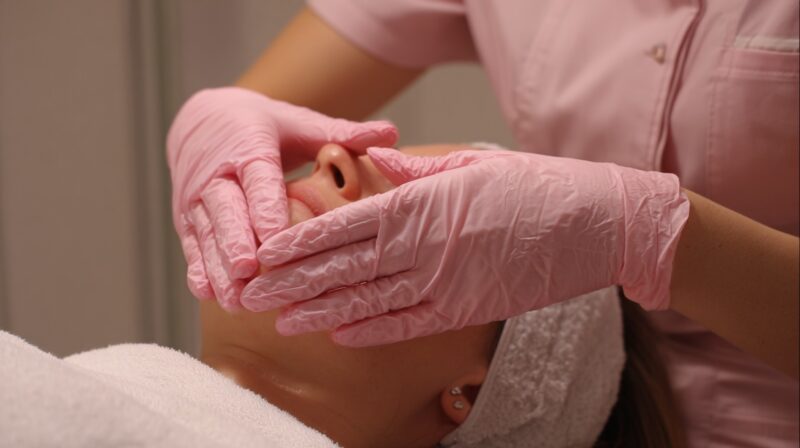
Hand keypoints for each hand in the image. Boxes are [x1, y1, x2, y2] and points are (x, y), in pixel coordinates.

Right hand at [167, 87, 396, 307]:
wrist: (202, 121)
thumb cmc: (264, 127)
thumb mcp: (300, 123)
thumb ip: (342, 132)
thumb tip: (392, 132)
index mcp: (248, 146)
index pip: (258, 177)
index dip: (265, 206)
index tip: (275, 235)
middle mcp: (217, 172)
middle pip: (225, 209)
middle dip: (234, 242)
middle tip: (248, 271)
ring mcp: (197, 198)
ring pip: (207, 233)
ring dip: (218, 267)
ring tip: (234, 299)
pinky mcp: (186, 218)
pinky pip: (192, 245)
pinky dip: (198, 269)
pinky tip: (209, 294)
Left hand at [241, 148, 688, 344]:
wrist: (597, 223)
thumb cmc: (534, 186)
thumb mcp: (473, 163)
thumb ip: (417, 171)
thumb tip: (375, 164)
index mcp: (424, 203)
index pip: (346, 225)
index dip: (301, 241)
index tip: (265, 253)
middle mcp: (427, 245)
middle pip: (345, 267)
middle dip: (293, 282)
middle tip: (251, 293)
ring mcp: (447, 282)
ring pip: (368, 300)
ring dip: (319, 312)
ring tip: (280, 320)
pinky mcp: (466, 309)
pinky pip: (409, 324)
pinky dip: (371, 330)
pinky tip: (337, 335)